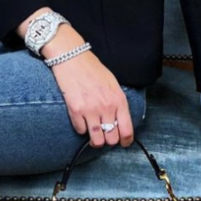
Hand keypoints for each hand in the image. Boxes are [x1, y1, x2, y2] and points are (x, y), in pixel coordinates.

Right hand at [45, 30, 133, 147]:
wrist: (72, 58)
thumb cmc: (92, 69)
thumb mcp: (113, 84)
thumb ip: (118, 103)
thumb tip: (119, 121)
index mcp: (119, 100)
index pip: (127, 130)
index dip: (126, 141)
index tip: (123, 143)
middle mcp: (106, 107)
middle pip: (112, 139)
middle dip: (108, 140)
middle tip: (104, 135)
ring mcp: (91, 110)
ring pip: (96, 140)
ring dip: (95, 140)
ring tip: (93, 134)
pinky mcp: (75, 111)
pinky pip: (80, 130)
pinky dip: (81, 128)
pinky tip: (81, 119)